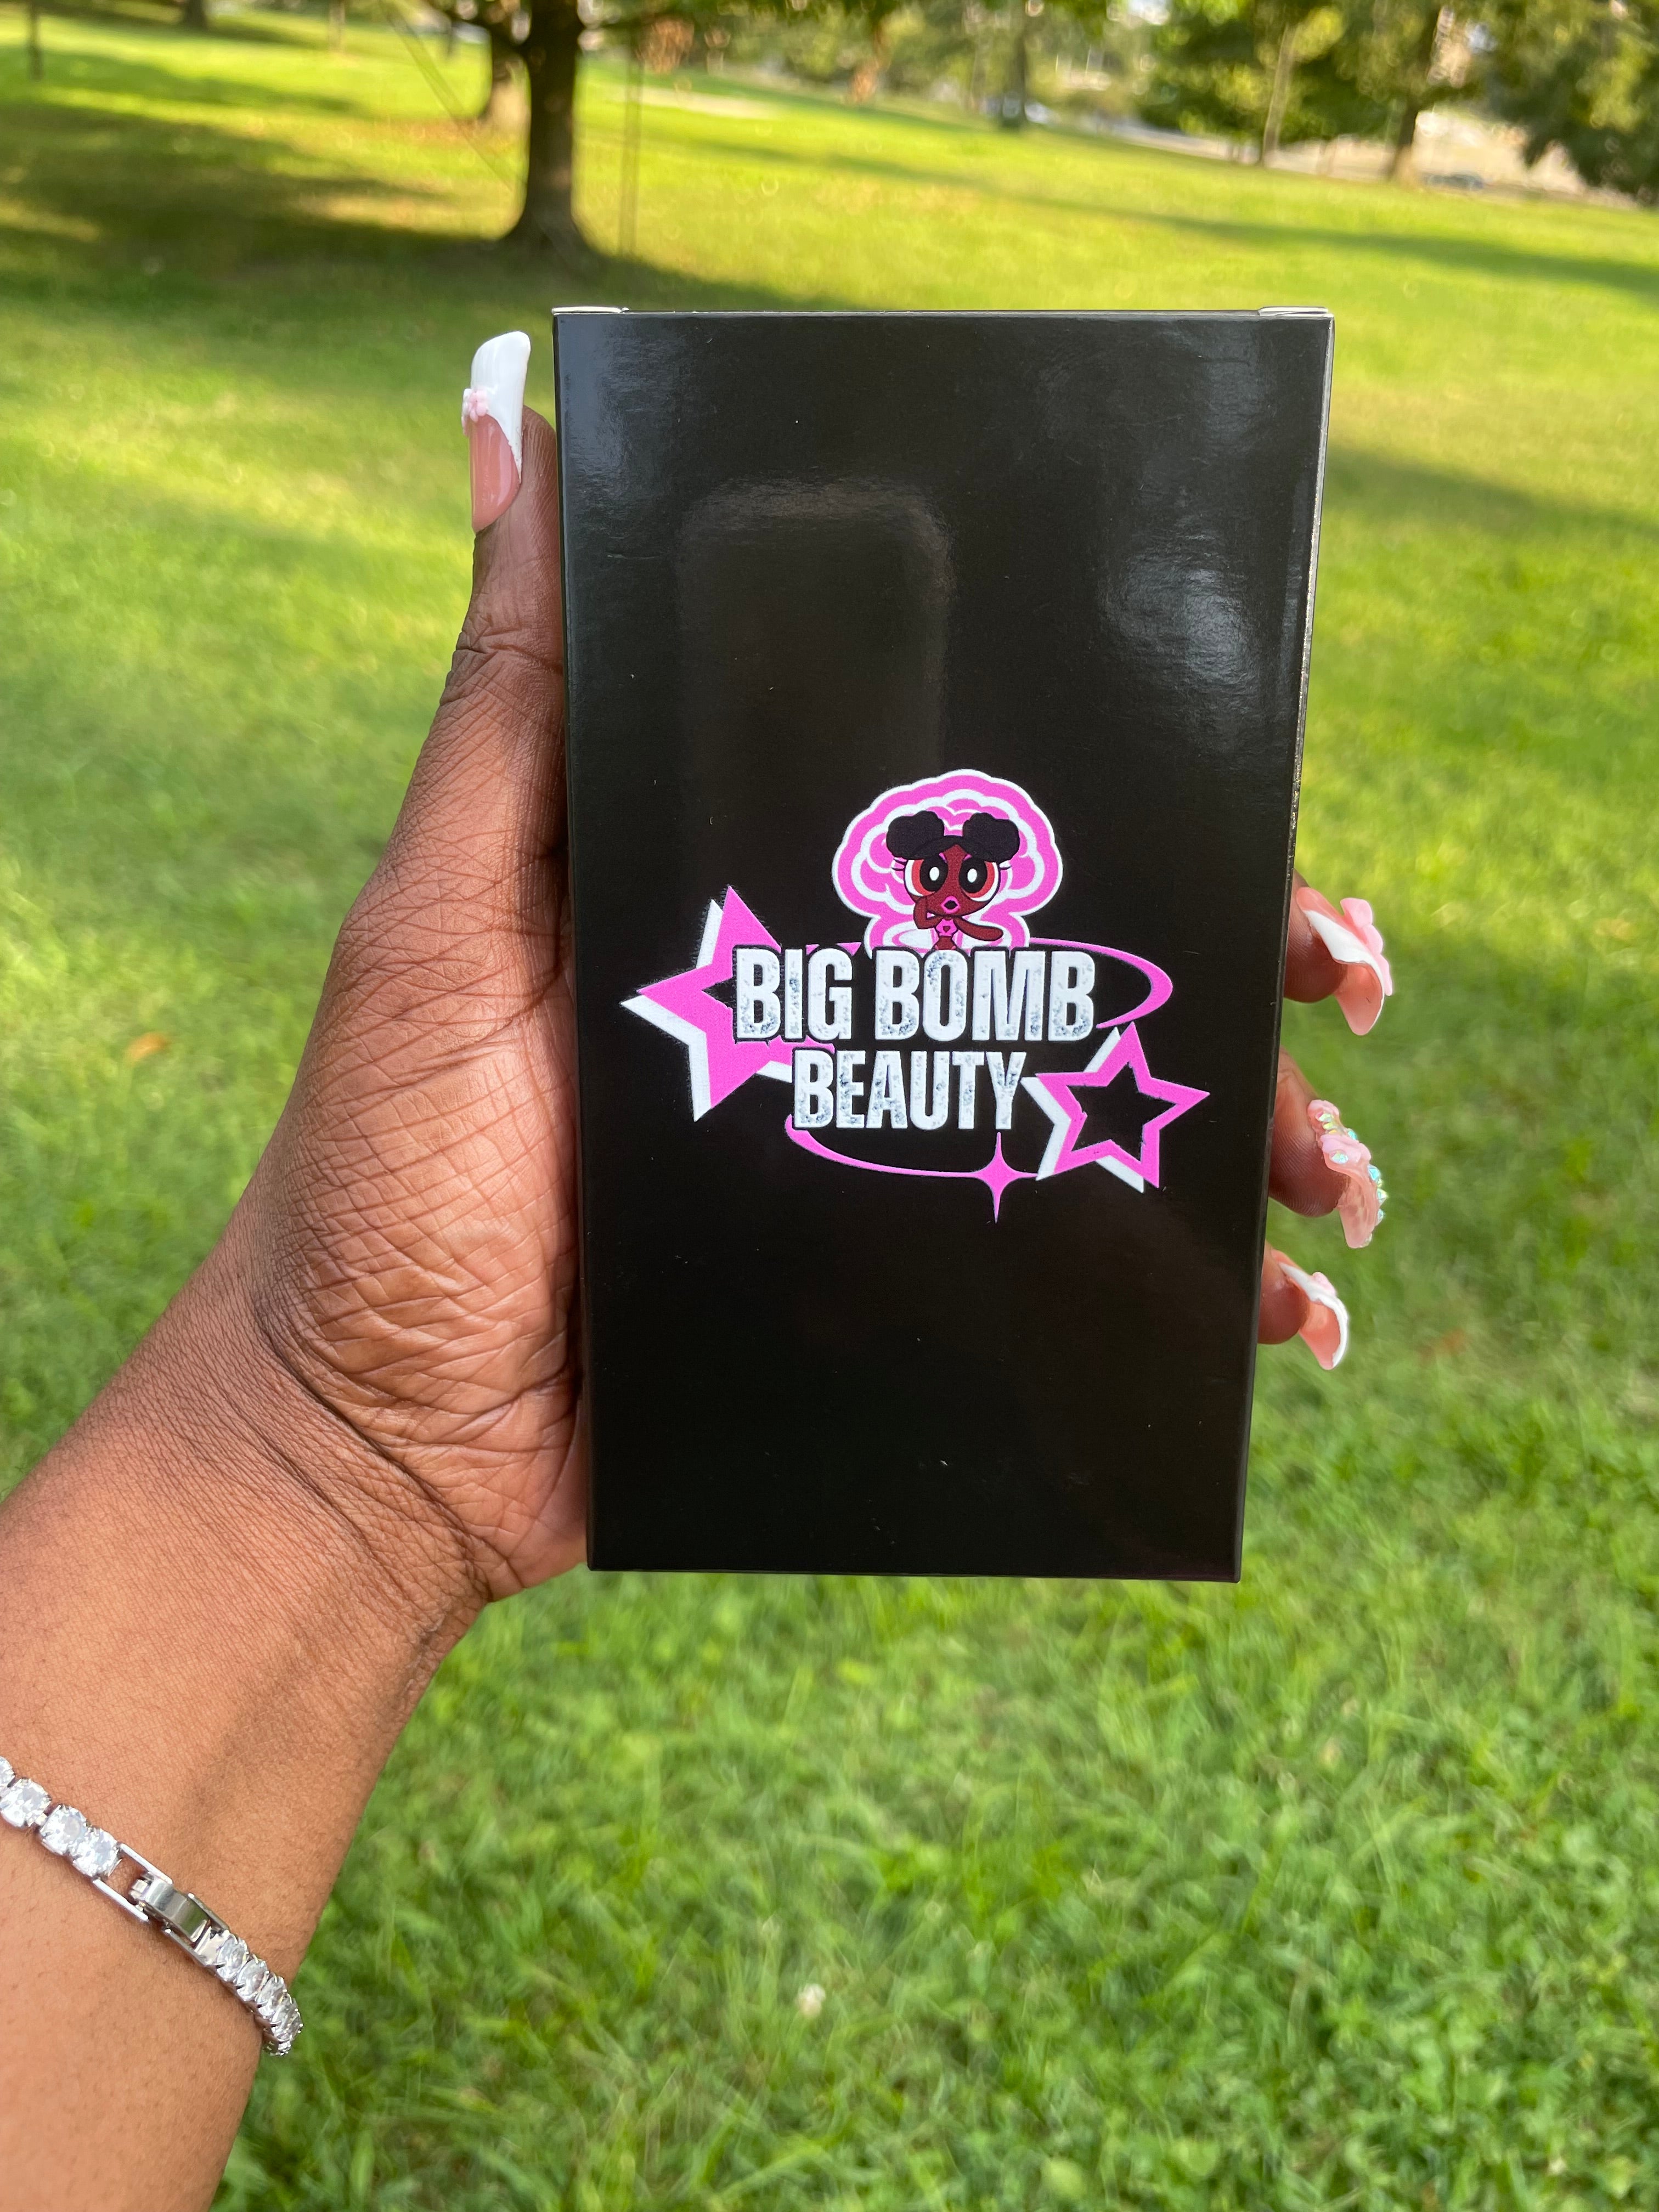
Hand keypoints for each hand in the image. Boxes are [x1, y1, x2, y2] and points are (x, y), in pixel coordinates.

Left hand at [231, 404, 1388, 1616]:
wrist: (375, 1435)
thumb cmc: (382, 1170)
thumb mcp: (441, 914)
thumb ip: (514, 700)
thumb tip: (513, 410)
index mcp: (760, 903)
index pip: (970, 815)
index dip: (1115, 786)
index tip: (1237, 782)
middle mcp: (837, 1016)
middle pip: (1074, 958)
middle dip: (1235, 966)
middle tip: (1338, 984)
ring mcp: (871, 1163)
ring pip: (1102, 1116)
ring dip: (1252, 1135)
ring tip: (1333, 1178)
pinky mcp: (883, 1296)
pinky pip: (1065, 1286)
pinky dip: (1188, 1305)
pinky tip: (1287, 1325)